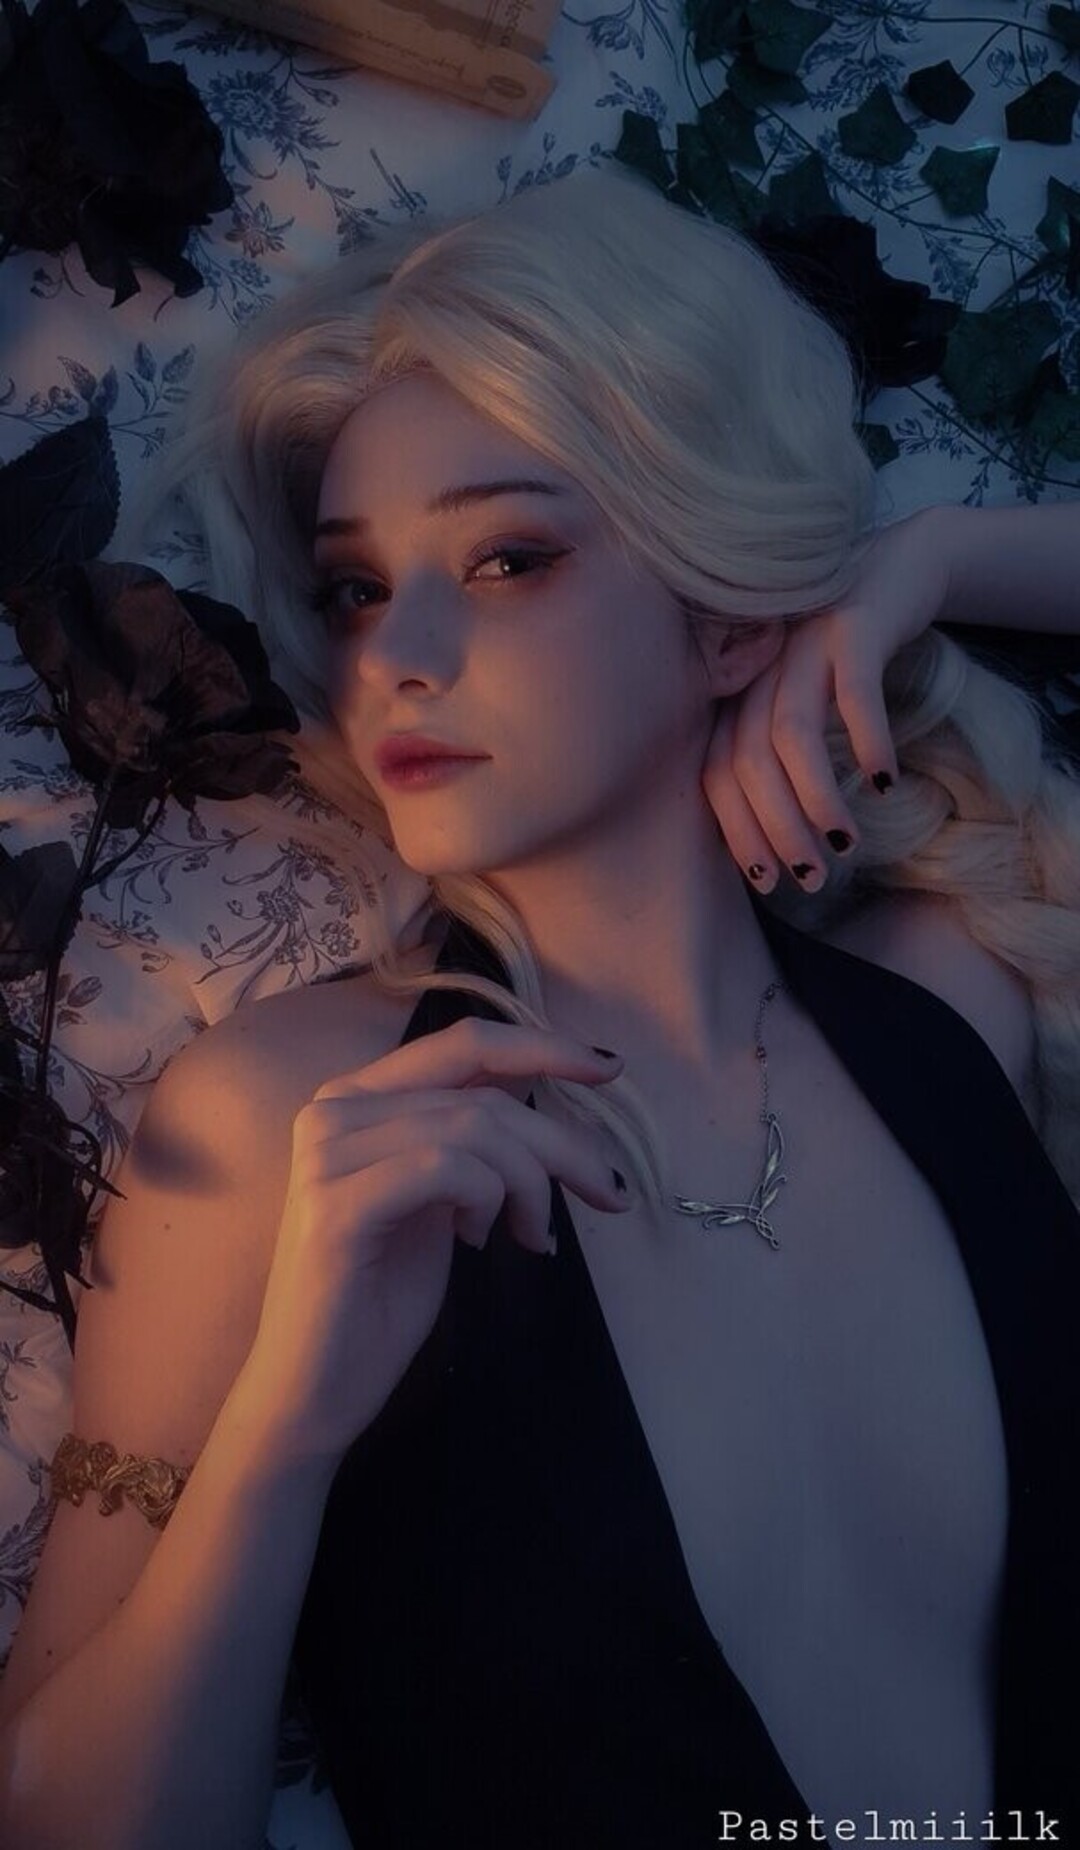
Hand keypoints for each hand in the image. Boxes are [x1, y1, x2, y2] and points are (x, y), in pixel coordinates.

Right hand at [243, 1021, 629, 1463]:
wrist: (315, 1389)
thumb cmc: (380, 1297)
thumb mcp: (442, 1197)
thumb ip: (470, 1137)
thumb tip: (540, 1081)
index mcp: (358, 1097)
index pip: (463, 1043)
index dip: (542, 1045)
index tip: (608, 1068)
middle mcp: (333, 1109)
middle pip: (483, 1093)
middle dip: (562, 1143)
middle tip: (608, 1194)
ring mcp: (327, 1154)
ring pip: (473, 1128)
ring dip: (531, 1184)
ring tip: (533, 1237)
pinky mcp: (334, 1205)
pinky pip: (447, 1169)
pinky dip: (487, 1200)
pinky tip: (480, 1241)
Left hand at [702, 507, 951, 893]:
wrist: (897, 567)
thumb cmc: (843, 655)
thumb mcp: (799, 701)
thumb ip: (776, 753)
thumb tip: (778, 840)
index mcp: (740, 695)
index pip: (718, 774)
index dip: (738, 831)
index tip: (767, 882)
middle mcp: (760, 671)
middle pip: (750, 762)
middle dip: (777, 829)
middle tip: (811, 876)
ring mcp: (803, 646)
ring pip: (792, 734)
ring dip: (817, 798)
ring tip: (845, 842)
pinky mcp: (852, 626)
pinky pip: (853, 692)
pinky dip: (866, 740)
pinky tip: (883, 780)